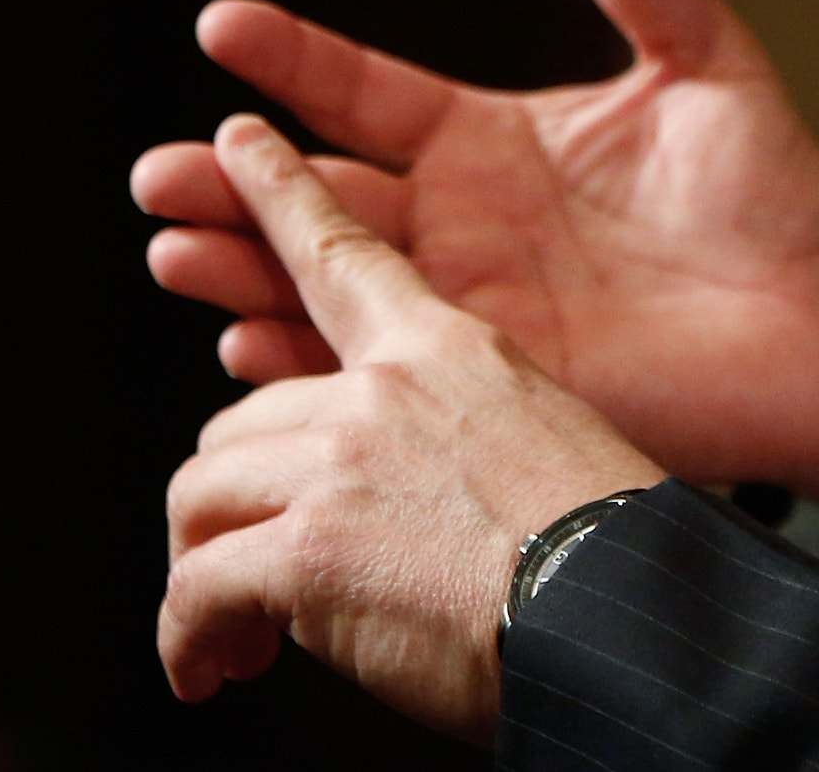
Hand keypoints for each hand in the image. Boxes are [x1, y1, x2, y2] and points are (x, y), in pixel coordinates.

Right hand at [133, 0, 818, 505]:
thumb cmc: (772, 197)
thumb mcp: (707, 65)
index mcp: (488, 142)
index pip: (364, 92)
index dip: (294, 58)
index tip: (221, 23)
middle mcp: (455, 227)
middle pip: (315, 200)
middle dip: (228, 189)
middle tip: (156, 177)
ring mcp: (465, 312)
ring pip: (324, 290)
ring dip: (242, 277)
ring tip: (174, 258)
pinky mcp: (492, 389)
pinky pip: (381, 380)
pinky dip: (311, 372)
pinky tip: (253, 355)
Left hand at [161, 114, 662, 739]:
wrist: (633, 623)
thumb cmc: (614, 558)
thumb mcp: (547, 441)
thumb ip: (451, 437)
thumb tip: (393, 491)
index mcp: (452, 349)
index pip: (341, 251)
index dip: (275, 192)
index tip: (230, 149)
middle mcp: (387, 388)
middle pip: (238, 415)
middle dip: (230, 499)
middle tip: (245, 566)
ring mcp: (344, 460)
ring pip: (201, 492)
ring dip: (201, 572)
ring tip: (230, 635)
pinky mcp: (309, 543)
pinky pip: (195, 587)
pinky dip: (186, 639)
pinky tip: (210, 668)